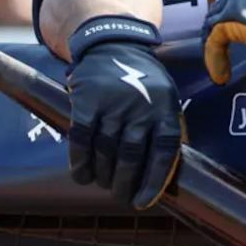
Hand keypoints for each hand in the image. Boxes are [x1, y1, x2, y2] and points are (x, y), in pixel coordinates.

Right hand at [66, 15, 183, 208]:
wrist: (114, 43)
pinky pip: (82, 138)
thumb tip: (161, 176)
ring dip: (102, 175)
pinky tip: (81, 175)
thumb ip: (163, 130)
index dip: (153, 182)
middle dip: (123, 184)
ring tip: (101, 184)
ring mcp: (112, 104)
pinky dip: (80, 161)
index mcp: (164, 109)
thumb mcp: (165, 97)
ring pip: (106, 151)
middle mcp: (140, 107)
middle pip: (131, 157)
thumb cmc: (143, 79)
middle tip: (119, 197)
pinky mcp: (87, 100)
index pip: (163, 153)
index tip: (142, 202)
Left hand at [201, 0, 245, 83]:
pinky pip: (213, 41)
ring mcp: (234, 4)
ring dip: (214, 49)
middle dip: (218, 34)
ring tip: (220, 69)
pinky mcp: (230, 22)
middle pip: (220, 12)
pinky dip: (214, 59)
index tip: (237, 43)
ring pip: (213, 26)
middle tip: (221, 56)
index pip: (236, 2)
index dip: (232, 23)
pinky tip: (221, 74)